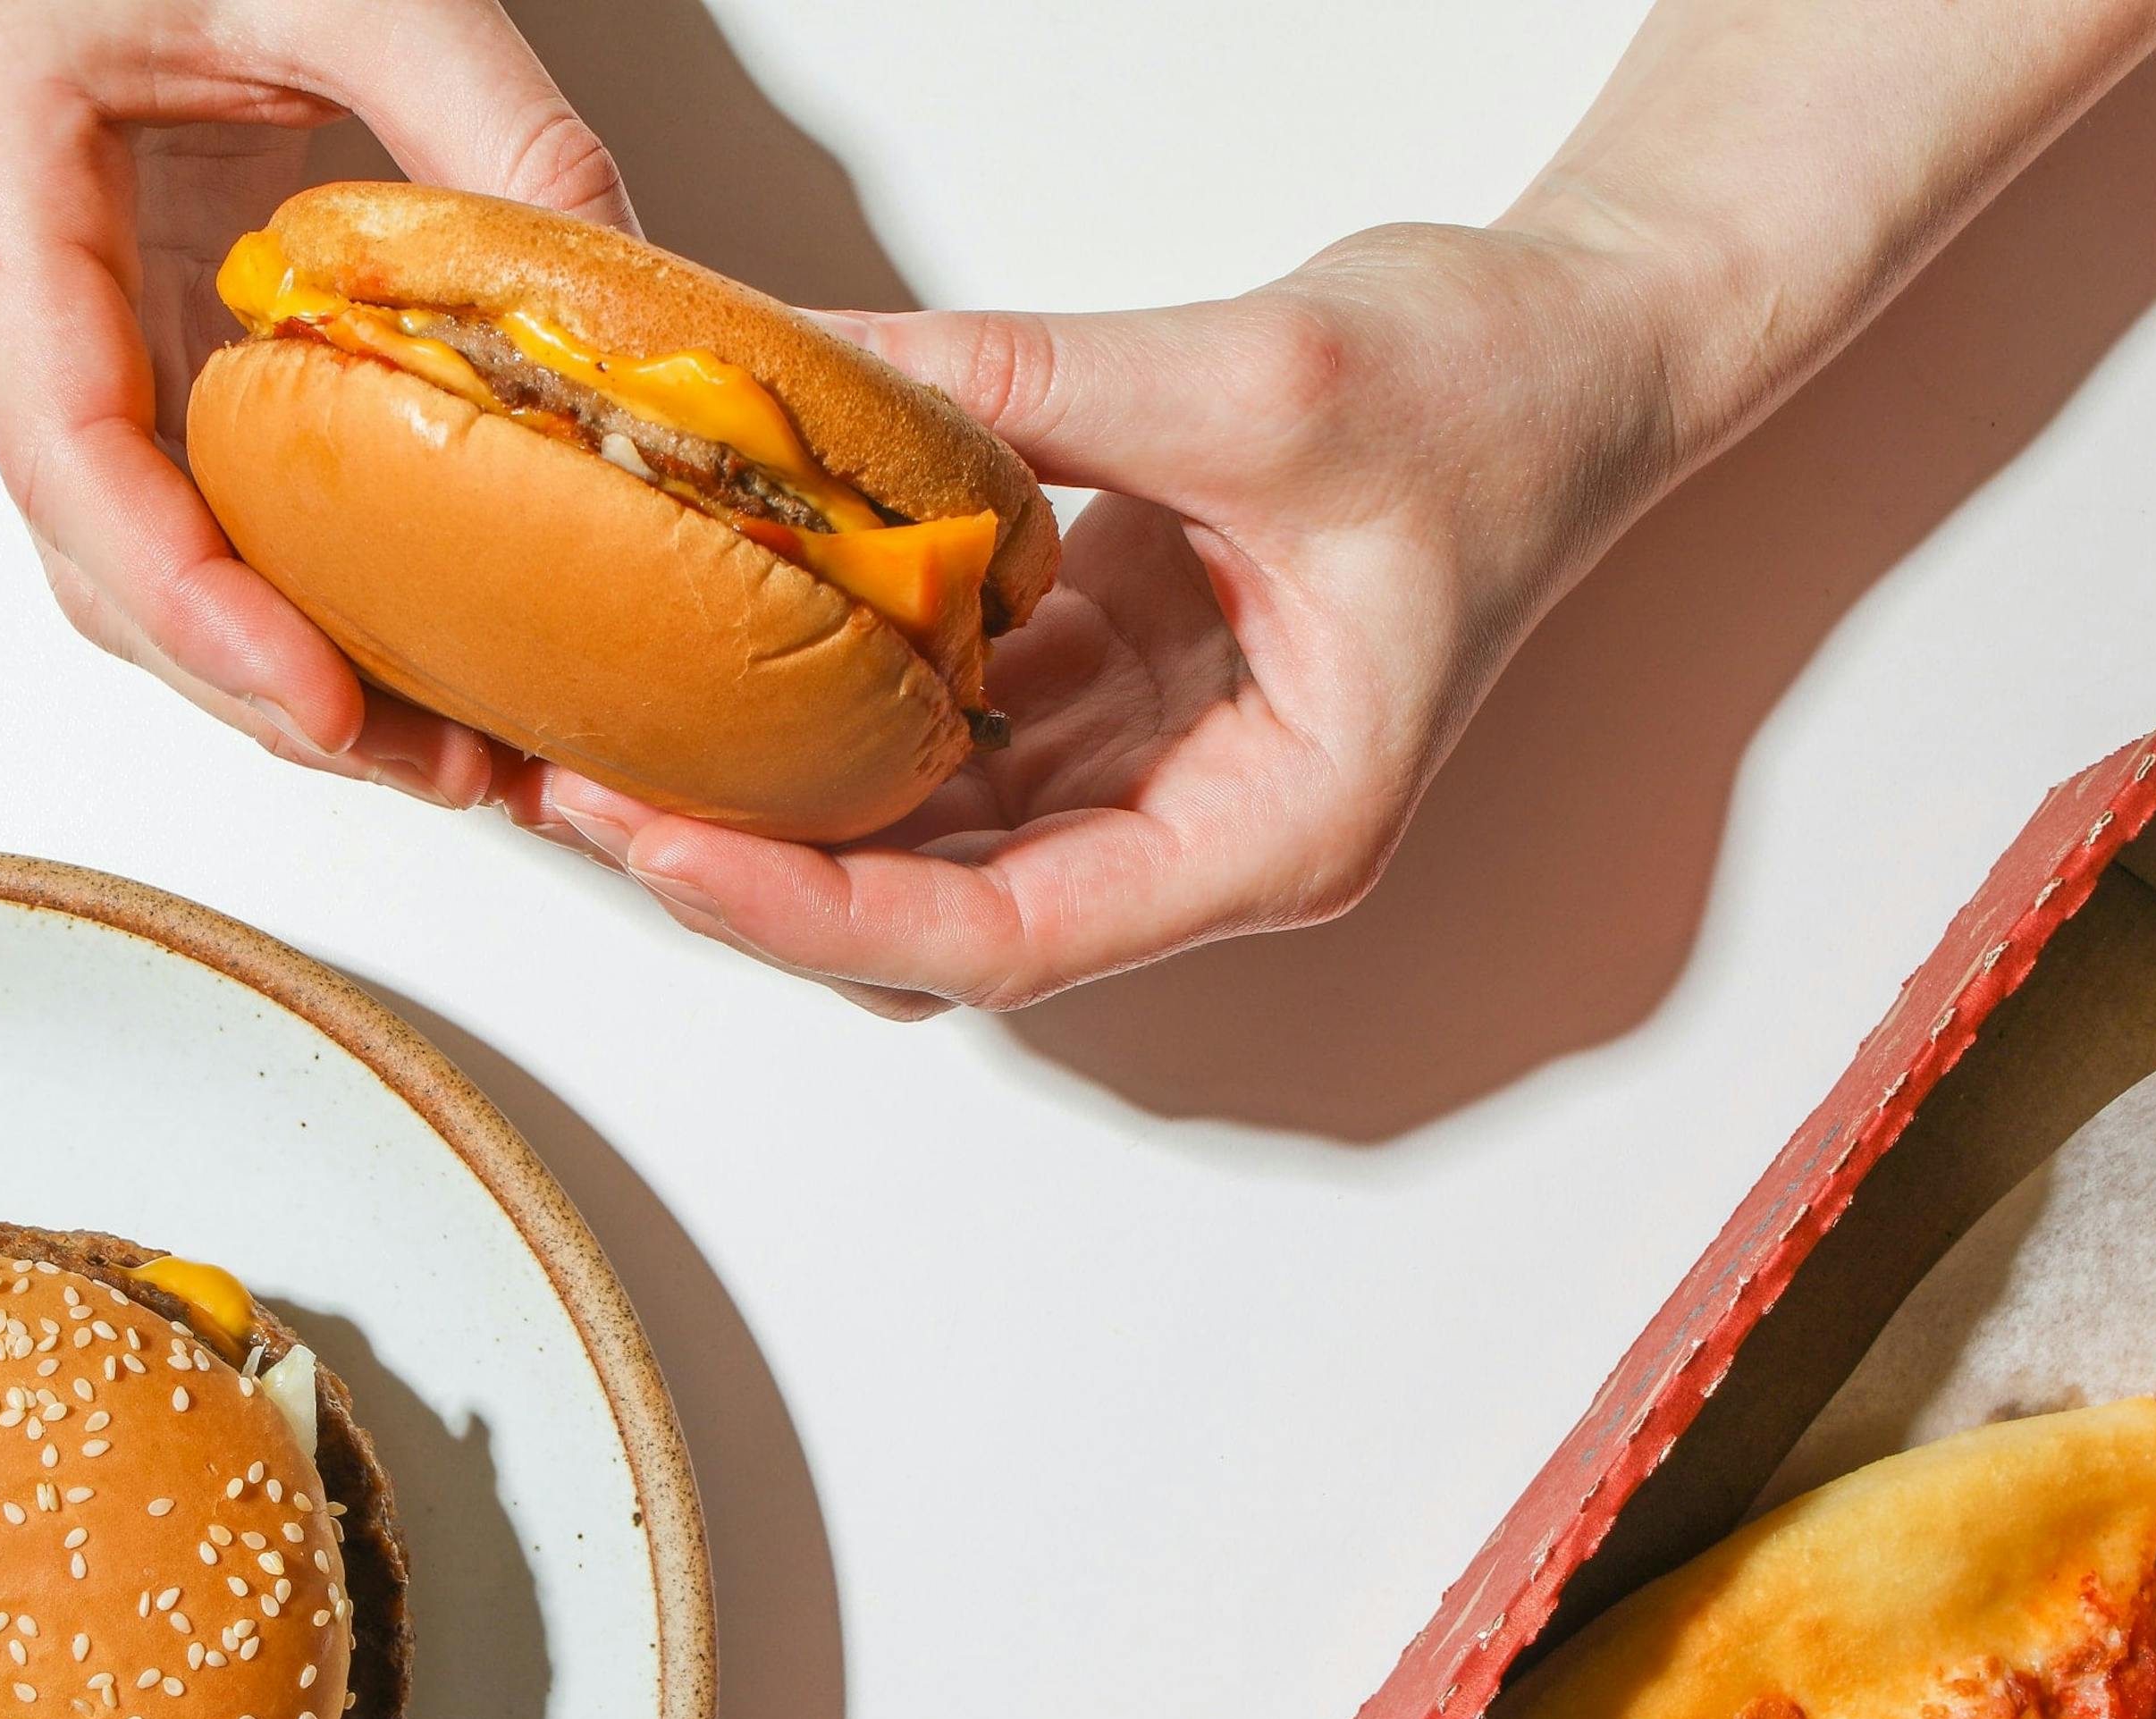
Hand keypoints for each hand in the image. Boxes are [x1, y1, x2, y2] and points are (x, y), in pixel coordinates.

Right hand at [0, 0, 630, 807]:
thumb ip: (490, 122)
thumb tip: (627, 303)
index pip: (71, 451)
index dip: (191, 601)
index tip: (317, 699)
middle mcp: (2, 288)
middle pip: (102, 556)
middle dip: (263, 687)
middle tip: (437, 768)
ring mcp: (66, 332)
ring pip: (146, 566)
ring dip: (289, 677)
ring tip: (457, 756)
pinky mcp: (143, 350)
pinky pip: (201, 511)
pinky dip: (302, 600)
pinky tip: (419, 659)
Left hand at [513, 223, 1690, 1017]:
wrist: (1582, 343)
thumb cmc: (1495, 392)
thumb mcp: (1257, 379)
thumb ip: (1021, 383)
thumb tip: (797, 375)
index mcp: (1273, 831)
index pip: (1003, 938)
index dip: (816, 914)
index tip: (665, 847)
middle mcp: (1196, 839)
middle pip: (930, 919)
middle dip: (750, 869)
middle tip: (573, 785)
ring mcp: (1146, 776)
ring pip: (917, 847)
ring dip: (770, 801)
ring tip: (604, 731)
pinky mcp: (1105, 699)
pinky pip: (938, 739)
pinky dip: (831, 706)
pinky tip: (724, 644)